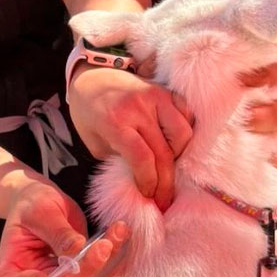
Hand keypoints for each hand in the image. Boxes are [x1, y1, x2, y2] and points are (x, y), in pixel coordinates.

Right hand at [0, 180, 128, 276]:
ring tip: (117, 232)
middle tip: (103, 247)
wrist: (40, 199)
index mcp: (11, 265)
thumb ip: (56, 232)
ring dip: (102, 257)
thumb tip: (78, 248)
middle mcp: (33, 276)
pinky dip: (110, 247)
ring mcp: (57, 274)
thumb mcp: (39, 211)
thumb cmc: (31, 204)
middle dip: (83, 269)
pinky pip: (93, 263)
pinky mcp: (76, 267)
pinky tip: (120, 231)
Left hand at [67, 65, 193, 210]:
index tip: (149, 196)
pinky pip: (187, 114)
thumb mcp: (94, 142)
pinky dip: (184, 133)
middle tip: (164, 199)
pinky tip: (173, 143)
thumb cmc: (89, 113)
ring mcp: (155, 97)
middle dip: (166, 182)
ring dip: (178, 156)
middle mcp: (138, 108)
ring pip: (183, 133)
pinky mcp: (166, 90)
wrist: (91, 76)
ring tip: (166, 166)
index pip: (142, 158)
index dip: (149, 181)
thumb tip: (143, 181)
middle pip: (164, 152)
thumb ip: (118, 160)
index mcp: (115, 122)